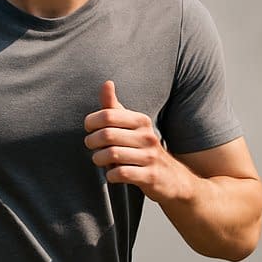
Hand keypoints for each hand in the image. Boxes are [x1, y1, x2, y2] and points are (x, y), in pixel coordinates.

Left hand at [84, 80, 191, 202]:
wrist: (171, 178)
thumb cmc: (143, 149)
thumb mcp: (131, 126)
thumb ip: (114, 108)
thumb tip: (107, 83)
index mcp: (141, 121)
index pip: (107, 115)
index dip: (91, 122)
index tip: (90, 129)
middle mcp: (147, 136)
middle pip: (107, 135)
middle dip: (92, 142)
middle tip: (92, 146)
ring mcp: (150, 157)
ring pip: (112, 154)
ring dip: (99, 159)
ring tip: (101, 160)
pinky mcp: (150, 176)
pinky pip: (121, 173)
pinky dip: (110, 175)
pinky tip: (113, 174)